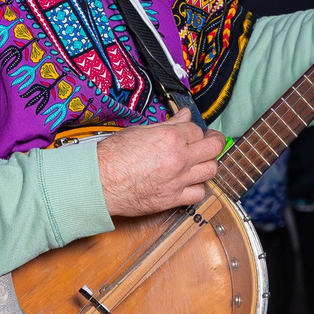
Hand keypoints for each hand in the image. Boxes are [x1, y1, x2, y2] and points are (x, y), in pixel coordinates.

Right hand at [95, 118, 227, 218]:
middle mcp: (179, 158)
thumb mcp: (140, 131)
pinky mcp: (173, 198)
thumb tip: (183, 115)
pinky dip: (198, 187)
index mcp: (170, 138)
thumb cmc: (113, 156)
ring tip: (202, 160)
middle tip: (212, 140)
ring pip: (211, 170)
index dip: (194, 129)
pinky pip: (199, 193)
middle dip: (215, 141)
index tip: (193, 131)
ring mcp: (178, 180)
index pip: (196, 129)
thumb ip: (167, 124)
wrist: (99, 182)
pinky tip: (191, 182)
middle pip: (213, 147)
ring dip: (209, 163)